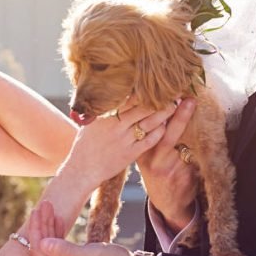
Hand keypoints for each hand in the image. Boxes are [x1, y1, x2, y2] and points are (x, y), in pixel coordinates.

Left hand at [27, 201, 132, 255]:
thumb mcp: (91, 254)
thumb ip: (65, 250)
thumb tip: (42, 243)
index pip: (41, 251)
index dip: (38, 228)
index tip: (38, 208)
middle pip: (43, 249)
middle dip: (42, 225)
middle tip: (44, 203)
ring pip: (50, 248)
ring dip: (49, 228)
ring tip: (49, 207)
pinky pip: (59, 252)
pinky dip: (58, 236)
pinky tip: (58, 220)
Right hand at [60, 99, 175, 190]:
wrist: (82, 169)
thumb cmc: (85, 144)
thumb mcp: (91, 122)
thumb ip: (105, 109)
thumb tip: (117, 94)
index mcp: (106, 115)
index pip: (130, 99)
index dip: (145, 92)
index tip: (157, 85)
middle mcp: (116, 126)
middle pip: (143, 109)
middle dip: (159, 100)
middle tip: (173, 92)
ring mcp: (124, 140)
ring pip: (149, 123)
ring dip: (163, 114)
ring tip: (173, 106)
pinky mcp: (130, 154)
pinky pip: (149, 140)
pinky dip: (159, 132)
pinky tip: (165, 126)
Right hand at [135, 97, 198, 230]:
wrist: (168, 204)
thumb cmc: (158, 174)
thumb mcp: (146, 159)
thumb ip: (150, 139)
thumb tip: (161, 110)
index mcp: (142, 154)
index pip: (149, 130)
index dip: (157, 112)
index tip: (167, 96)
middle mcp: (154, 161)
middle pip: (169, 134)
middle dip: (180, 116)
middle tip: (189, 100)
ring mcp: (170, 170)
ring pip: (186, 144)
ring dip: (194, 135)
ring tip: (197, 128)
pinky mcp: (186, 176)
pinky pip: (196, 156)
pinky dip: (199, 152)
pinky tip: (196, 153)